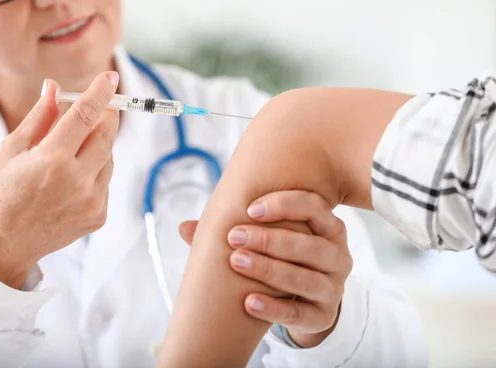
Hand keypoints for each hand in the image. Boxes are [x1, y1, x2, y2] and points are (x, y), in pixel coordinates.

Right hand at [0, 71, 119, 288]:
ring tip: (68, 155)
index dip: (100, 93)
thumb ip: (40, 117)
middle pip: (107, 135)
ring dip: (97, 147)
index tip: (110, 78)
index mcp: (52, 160)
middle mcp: (78, 181)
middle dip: (104, 117)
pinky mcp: (99, 216)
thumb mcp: (12, 150)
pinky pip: (105, 182)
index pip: (86, 115)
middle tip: (97, 109)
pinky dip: (94, 173)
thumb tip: (56, 86)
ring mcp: (92, 201)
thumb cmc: (0, 193)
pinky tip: (69, 182)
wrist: (2, 245)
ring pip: (108, 158)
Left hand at [179, 190, 351, 348]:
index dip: (285, 205)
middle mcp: (338, 256)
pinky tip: (248, 302)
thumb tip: (184, 227)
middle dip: (269, 240)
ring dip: (269, 270)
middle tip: (234, 236)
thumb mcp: (268, 238)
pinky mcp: (323, 316)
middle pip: (309, 245)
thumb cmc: (282, 257)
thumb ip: (233, 227)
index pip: (315, 206)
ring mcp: (333, 288)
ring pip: (306, 279)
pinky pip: (299, 313)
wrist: (304, 299)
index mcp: (328, 227)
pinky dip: (273, 309)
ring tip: (237, 262)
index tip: (250, 209)